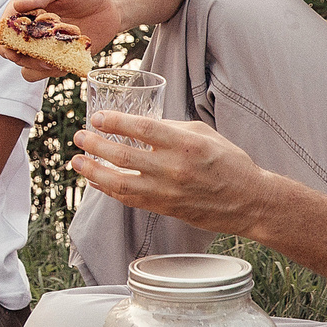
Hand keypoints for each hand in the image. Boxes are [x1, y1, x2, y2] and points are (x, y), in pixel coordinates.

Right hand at [0, 0, 124, 79]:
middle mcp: (29, 33)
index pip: (2, 33)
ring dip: (40, 68)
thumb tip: (19, 4)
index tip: (15, 49)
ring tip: (61, 57)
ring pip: (29, 70)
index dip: (4, 44)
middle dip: (26, 58)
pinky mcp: (60, 60)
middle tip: (47, 54)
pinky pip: (51, 73)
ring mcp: (44, 49)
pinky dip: (59, 70)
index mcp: (21, 13)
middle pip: (14, 55)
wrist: (108, 1)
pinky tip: (73, 58)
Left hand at [69, 111, 275, 235]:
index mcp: (185, 143)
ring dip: (93, 171)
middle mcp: (174, 168)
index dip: (114, 121)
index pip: (141, 128)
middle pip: (123, 155)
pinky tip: (95, 180)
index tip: (97, 117)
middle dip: (95, 145)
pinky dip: (108, 190)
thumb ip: (170, 128)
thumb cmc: (228, 162)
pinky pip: (129, 199)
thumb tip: (138, 125)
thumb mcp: (203, 133)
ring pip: (120, 182)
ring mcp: (168, 191)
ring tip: (77, 161)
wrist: (249, 200)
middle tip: (80, 137)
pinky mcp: (165, 208)